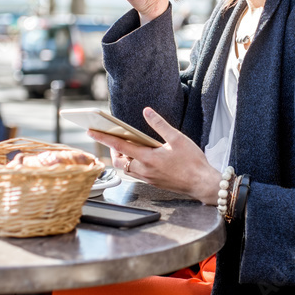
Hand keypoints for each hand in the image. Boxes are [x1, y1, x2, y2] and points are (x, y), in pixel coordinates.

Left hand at [87, 107, 221, 204]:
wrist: (202, 183)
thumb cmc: (192, 162)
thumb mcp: (178, 138)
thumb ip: (160, 124)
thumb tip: (147, 111)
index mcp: (148, 158)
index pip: (120, 146)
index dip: (104, 138)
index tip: (91, 131)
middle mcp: (144, 170)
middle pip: (119, 161)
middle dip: (113, 150)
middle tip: (114, 138)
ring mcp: (148, 178)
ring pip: (127, 168)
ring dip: (124, 158)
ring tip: (128, 146)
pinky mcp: (154, 182)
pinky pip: (136, 173)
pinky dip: (133, 164)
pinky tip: (142, 156)